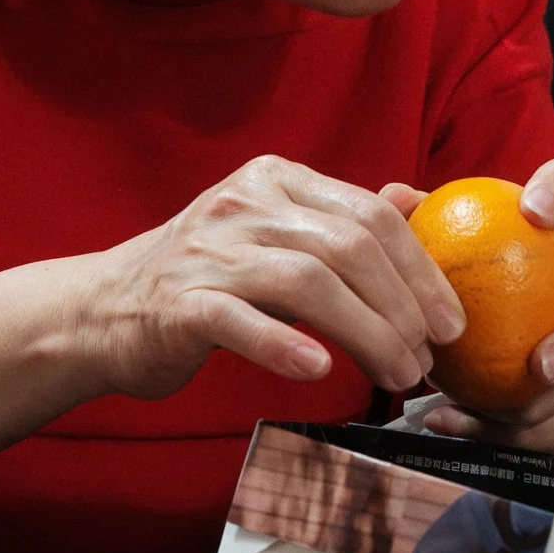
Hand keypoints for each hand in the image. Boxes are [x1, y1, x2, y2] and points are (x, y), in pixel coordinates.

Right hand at [67, 155, 465, 400]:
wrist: (103, 311)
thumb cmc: (205, 279)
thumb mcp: (276, 235)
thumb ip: (342, 220)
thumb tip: (415, 199)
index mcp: (275, 180)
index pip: (368, 216)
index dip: (420, 270)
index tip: (449, 320)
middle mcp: (242, 204)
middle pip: (347, 247)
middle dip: (402, 307)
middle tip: (427, 357)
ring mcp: (207, 252)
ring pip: (306, 283)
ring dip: (366, 333)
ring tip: (395, 372)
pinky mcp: (178, 303)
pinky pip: (239, 320)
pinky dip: (283, 345)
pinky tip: (318, 370)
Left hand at [403, 158, 553, 462]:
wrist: (532, 365)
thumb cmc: (486, 296)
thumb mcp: (460, 259)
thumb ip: (430, 226)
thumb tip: (395, 198)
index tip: (533, 209)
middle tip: (539, 367)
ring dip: (529, 401)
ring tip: (470, 402)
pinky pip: (553, 426)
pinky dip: (495, 429)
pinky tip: (448, 422)